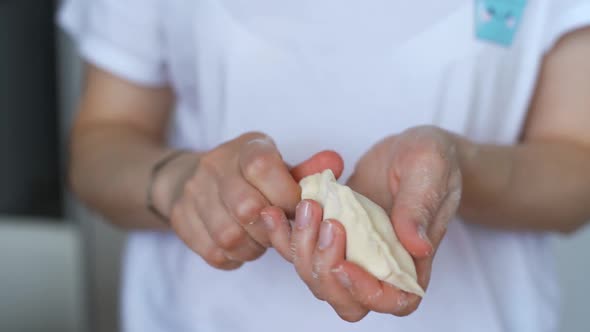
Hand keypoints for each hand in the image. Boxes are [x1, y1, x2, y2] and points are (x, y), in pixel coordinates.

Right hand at [157, 132, 343, 269]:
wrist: (193, 177)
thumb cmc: (248, 175)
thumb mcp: (278, 165)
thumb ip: (308, 170)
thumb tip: (336, 162)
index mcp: (245, 148)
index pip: (262, 167)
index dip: (285, 195)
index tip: (297, 208)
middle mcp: (214, 166)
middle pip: (246, 207)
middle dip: (272, 228)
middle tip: (281, 230)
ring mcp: (193, 192)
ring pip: (228, 236)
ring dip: (253, 247)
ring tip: (262, 241)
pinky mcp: (180, 218)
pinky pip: (212, 252)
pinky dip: (234, 257)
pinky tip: (243, 247)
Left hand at [266, 126, 461, 320]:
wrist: (407, 149)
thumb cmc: (431, 161)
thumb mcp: (431, 172)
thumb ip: (421, 208)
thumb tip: (416, 245)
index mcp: (412, 261)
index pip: (392, 300)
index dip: (364, 292)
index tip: (344, 263)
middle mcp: (379, 265)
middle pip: (345, 298)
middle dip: (325, 269)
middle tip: (324, 221)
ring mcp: (352, 252)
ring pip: (317, 277)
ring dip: (301, 249)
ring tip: (305, 207)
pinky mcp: (328, 234)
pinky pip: (300, 248)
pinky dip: (283, 236)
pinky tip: (273, 212)